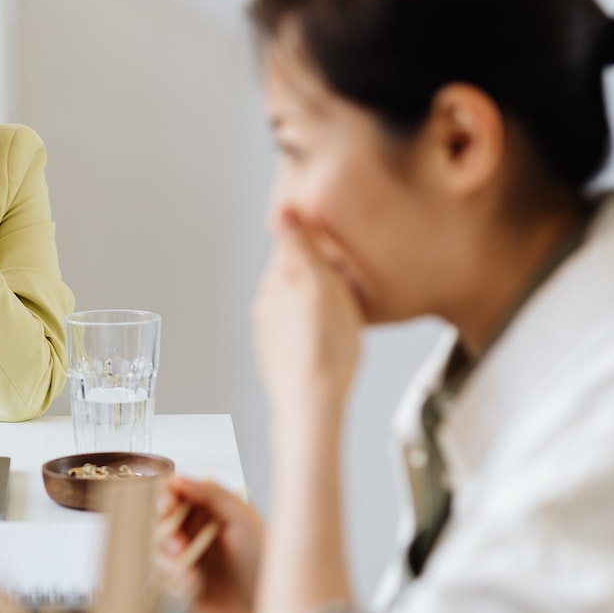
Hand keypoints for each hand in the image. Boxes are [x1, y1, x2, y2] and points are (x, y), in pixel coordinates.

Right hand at [160, 476, 265, 612]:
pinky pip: (160, 580)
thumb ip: (212, 494)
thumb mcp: (244, 519)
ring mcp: (184, 560)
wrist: (267, 606)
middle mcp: (192, 532)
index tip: (168, 507)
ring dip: (168, 561)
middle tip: (180, 546)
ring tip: (191, 573)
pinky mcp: (178, 586)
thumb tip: (178, 478)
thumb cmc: (264, 561)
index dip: (165, 499)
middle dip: (165, 534)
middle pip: (158, 523)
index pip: (173, 495)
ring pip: (155, 552)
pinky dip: (173, 582)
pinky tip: (194, 587)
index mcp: (206, 511)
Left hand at [251, 214, 362, 442]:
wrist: (310, 404)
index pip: (293, 246)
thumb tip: (283, 208)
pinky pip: (293, 333)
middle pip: (293, 277)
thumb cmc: (326, 344)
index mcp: (277, 281)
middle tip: (347, 288)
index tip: (339, 255)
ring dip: (312, 305)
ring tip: (339, 319)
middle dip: (317, 276)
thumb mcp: (322, 285)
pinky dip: (308, 331)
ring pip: (293, 305)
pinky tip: (325, 343)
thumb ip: (300, 247)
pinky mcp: (274, 356)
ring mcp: (267, 332)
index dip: (319, 246)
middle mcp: (265, 304)